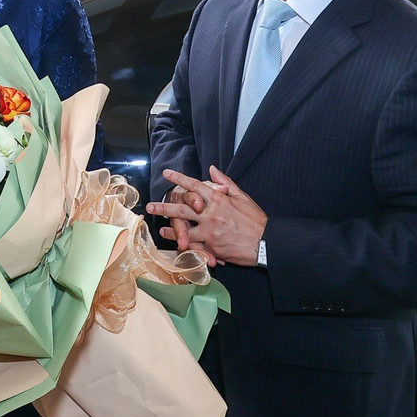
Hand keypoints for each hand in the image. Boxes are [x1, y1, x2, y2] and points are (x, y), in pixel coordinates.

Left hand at [146, 166, 266, 266]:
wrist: (266, 243)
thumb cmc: (255, 219)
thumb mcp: (242, 197)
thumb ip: (225, 183)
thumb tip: (212, 169)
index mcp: (218, 200)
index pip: (194, 186)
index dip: (178, 178)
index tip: (166, 173)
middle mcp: (210, 215)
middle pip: (181, 210)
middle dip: (163, 208)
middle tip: (149, 207)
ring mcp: (209, 232)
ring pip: (184, 231)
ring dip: (171, 231)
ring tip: (161, 231)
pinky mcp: (212, 248)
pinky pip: (195, 247)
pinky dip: (187, 247)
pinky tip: (179, 247)